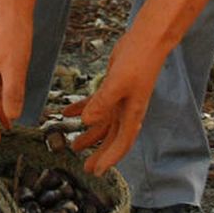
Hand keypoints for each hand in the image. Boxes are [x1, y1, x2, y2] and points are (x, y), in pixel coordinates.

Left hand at [62, 31, 161, 174]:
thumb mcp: (117, 83)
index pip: (122, 143)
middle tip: (86, 167)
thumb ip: (102, 102)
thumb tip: (87, 122)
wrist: (147, 40)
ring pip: (103, 123)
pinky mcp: (113, 88)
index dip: (109, 159)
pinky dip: (82, 109)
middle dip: (99, 153)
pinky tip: (67, 113)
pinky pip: (96, 104)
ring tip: (73, 145)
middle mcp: (127, 110)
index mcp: (133, 113)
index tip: (97, 172)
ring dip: (89, 134)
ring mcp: (121, 99)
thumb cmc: (137, 61)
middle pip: (112, 138)